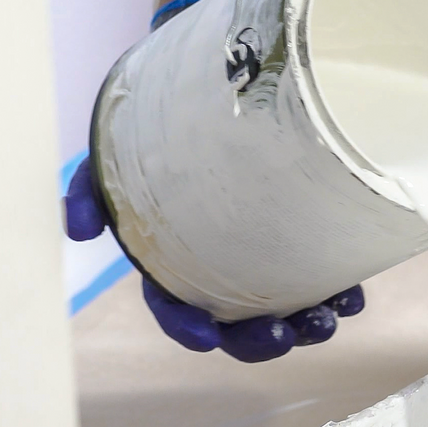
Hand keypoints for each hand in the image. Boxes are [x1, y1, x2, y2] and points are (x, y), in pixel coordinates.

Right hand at [63, 161, 364, 361]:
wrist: (208, 86)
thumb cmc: (154, 131)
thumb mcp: (113, 157)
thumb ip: (89, 191)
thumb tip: (76, 231)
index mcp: (173, 261)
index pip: (175, 307)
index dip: (187, 328)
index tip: (206, 337)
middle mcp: (221, 267)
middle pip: (238, 323)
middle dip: (260, 340)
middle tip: (286, 334)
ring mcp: (265, 254)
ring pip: (289, 309)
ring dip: (310, 324)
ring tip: (331, 316)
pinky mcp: (303, 236)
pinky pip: (325, 276)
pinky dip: (339, 292)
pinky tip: (352, 292)